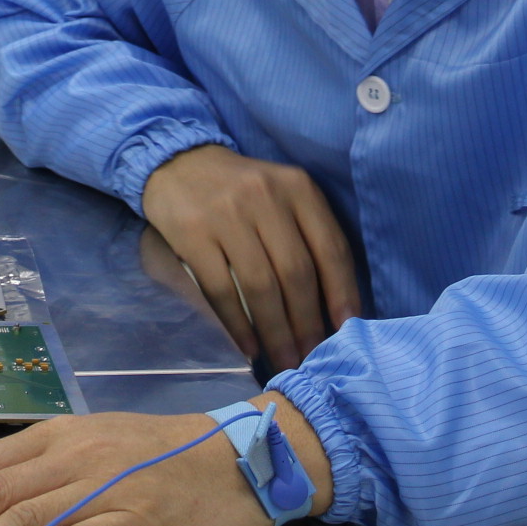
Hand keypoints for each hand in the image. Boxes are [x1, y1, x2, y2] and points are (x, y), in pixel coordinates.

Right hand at [140, 144, 358, 368]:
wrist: (180, 164)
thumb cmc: (243, 190)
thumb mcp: (284, 197)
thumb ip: (308, 237)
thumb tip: (332, 307)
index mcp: (298, 188)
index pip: (331, 248)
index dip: (342, 293)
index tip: (346, 330)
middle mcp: (266, 197)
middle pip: (296, 273)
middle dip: (307, 323)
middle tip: (312, 358)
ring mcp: (227, 214)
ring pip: (260, 286)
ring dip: (276, 332)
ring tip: (285, 360)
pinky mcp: (193, 233)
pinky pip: (220, 289)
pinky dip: (238, 325)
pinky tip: (249, 347)